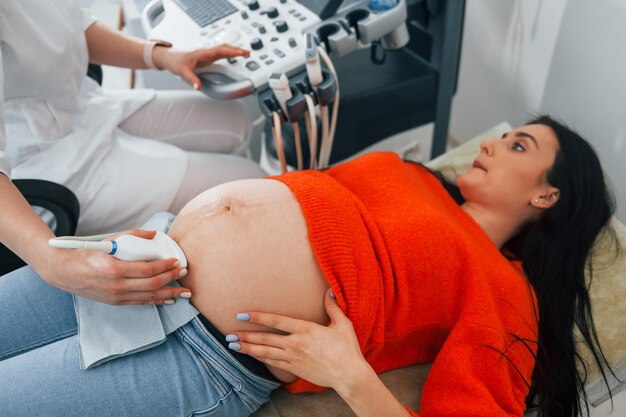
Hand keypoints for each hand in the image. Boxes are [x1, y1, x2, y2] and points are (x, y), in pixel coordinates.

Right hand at [42, 229, 191, 304]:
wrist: (65, 272)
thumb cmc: (87, 254)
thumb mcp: (107, 240)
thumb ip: (132, 235)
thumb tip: (154, 234)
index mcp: (114, 269)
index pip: (147, 270)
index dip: (165, 266)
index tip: (177, 261)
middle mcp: (116, 285)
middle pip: (151, 285)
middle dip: (171, 279)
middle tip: (184, 273)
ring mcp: (116, 296)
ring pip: (148, 297)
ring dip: (169, 294)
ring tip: (184, 292)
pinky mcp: (116, 302)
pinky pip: (141, 302)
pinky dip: (156, 300)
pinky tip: (168, 298)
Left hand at [153, 44, 250, 89]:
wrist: (169, 58)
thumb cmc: (175, 62)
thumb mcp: (182, 72)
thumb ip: (192, 80)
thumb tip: (198, 87)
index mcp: (203, 54)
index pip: (221, 51)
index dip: (232, 51)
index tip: (243, 53)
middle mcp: (206, 52)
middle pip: (225, 47)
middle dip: (237, 49)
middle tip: (248, 52)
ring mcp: (207, 54)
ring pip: (223, 48)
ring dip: (234, 50)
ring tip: (244, 53)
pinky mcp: (206, 57)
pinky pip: (220, 52)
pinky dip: (228, 53)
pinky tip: (232, 56)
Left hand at [229, 289, 370, 389]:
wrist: (349, 375)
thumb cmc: (347, 349)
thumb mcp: (342, 324)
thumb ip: (332, 307)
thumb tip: (329, 290)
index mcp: (306, 329)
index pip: (276, 321)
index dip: (257, 317)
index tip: (242, 315)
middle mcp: (296, 343)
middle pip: (265, 339)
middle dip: (245, 336)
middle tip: (229, 335)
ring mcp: (293, 358)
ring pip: (265, 353)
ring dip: (248, 349)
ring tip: (233, 346)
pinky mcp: (295, 370)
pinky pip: (274, 364)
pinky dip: (261, 359)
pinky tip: (253, 357)